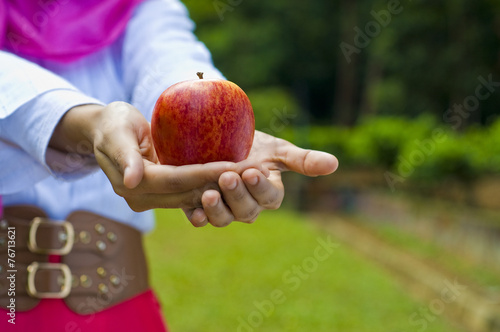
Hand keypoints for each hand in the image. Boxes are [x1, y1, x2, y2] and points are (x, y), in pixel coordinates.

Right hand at [49, 102, 264, 215]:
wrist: (106, 131)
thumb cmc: (112, 125)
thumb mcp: (116, 133)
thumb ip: (125, 157)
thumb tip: (132, 182)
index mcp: (133, 185)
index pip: (177, 180)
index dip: (206, 174)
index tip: (234, 166)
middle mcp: (144, 198)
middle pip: (189, 192)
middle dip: (222, 183)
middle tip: (252, 173)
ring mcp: (154, 199)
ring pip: (194, 195)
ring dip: (222, 187)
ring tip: (250, 176)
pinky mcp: (164, 194)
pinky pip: (191, 192)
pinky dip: (212, 185)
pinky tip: (235, 177)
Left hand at [183, 130, 337, 226]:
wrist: (219, 140)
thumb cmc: (253, 145)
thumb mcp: (277, 150)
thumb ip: (303, 160)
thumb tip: (334, 164)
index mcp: (267, 193)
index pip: (269, 197)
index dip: (261, 187)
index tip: (252, 172)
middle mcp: (247, 206)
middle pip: (246, 210)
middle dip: (237, 195)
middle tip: (228, 176)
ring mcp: (224, 209)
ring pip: (224, 219)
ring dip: (217, 210)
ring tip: (208, 194)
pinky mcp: (201, 208)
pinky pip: (201, 220)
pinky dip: (198, 218)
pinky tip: (193, 213)